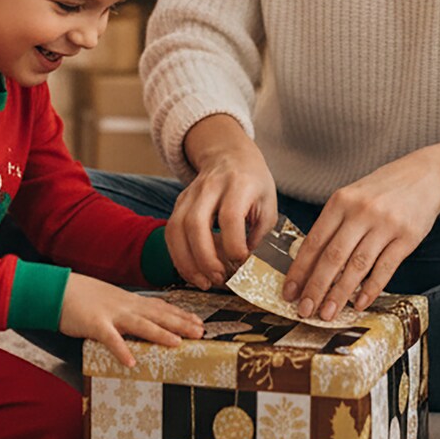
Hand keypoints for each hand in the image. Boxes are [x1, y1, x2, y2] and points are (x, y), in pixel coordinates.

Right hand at [59, 273, 204, 367]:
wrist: (58, 289)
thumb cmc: (83, 297)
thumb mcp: (111, 301)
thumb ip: (127, 310)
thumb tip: (143, 321)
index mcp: (130, 301)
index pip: (161, 307)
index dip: (181, 315)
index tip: (199, 322)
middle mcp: (125, 306)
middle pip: (158, 315)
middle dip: (180, 323)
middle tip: (200, 332)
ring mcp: (111, 314)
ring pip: (140, 324)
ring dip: (160, 333)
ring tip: (177, 343)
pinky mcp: (95, 324)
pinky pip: (110, 339)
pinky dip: (121, 350)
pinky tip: (131, 362)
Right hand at [167, 116, 276, 289]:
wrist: (230, 156)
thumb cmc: (253, 183)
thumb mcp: (268, 204)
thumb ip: (260, 234)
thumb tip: (247, 267)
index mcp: (238, 184)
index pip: (230, 216)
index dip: (235, 245)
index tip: (243, 263)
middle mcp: (210, 187)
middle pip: (195, 223)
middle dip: (205, 258)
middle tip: (219, 279)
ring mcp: (189, 194)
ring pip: (176, 229)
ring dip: (187, 262)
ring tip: (204, 282)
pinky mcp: (178, 204)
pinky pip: (171, 233)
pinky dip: (178, 257)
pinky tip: (192, 272)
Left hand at [283, 150, 439, 319]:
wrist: (426, 175)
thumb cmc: (383, 190)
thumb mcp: (352, 197)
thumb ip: (333, 224)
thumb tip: (309, 263)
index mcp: (341, 201)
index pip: (314, 241)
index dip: (300, 270)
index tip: (289, 291)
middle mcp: (361, 212)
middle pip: (333, 257)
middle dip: (316, 287)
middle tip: (304, 310)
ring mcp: (385, 225)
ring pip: (357, 266)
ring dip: (340, 294)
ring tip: (328, 313)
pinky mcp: (407, 237)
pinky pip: (385, 268)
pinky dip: (370, 289)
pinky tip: (359, 303)